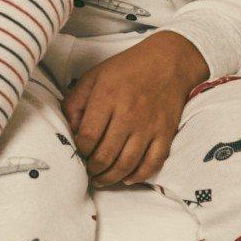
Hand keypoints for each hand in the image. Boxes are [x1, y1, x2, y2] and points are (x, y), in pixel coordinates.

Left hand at [62, 32, 208, 188]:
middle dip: (93, 169)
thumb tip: (71, 130)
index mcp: (107, 98)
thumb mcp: (93, 76)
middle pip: (105, 155)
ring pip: (127, 164)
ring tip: (102, 179)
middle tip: (88, 171)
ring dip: (111, 178)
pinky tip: (128, 178)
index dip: (79, 150)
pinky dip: (139, 176)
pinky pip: (152, 163)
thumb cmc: (126, 68)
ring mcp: (149, 126)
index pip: (87, 137)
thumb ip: (75, 102)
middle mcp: (128, 114)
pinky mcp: (166, 133)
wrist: (169, 61)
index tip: (78, 151)